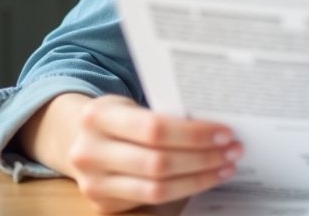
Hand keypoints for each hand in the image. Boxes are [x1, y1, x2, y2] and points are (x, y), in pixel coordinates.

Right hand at [22, 93, 242, 213]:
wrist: (75, 138)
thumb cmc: (117, 116)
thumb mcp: (130, 104)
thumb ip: (162, 113)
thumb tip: (216, 125)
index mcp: (98, 116)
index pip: (155, 129)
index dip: (193, 134)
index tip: (224, 133)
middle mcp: (90, 151)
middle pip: (158, 162)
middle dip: (202, 158)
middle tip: (233, 150)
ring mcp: (93, 183)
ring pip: (157, 188)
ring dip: (198, 178)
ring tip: (225, 166)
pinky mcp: (101, 204)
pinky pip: (150, 201)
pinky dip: (183, 190)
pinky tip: (204, 178)